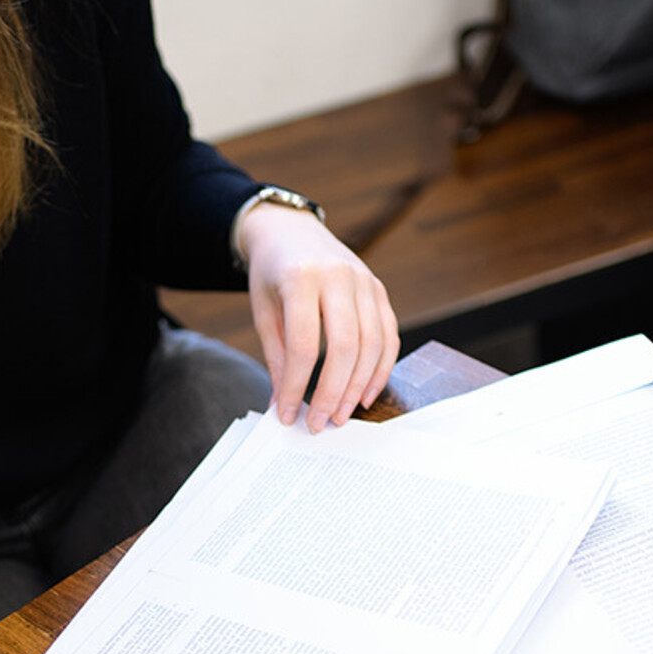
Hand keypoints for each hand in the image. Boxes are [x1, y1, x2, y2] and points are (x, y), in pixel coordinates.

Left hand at [237, 203, 398, 432]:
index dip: (297, 386)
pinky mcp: (379, 289)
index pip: (304, 344)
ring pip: (372, 344)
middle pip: (345, 346)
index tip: (288, 415)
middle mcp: (339, 276)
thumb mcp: (263, 311)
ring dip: (359, 387)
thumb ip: (277, 356)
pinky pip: (388, 335)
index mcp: (301, 278)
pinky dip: (381, 369)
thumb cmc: (272, 274)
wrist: (291, 230)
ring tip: (341, 414)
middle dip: (333, 392)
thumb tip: (284, 403)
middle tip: (321, 423)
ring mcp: (365, 281)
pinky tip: (365, 394)